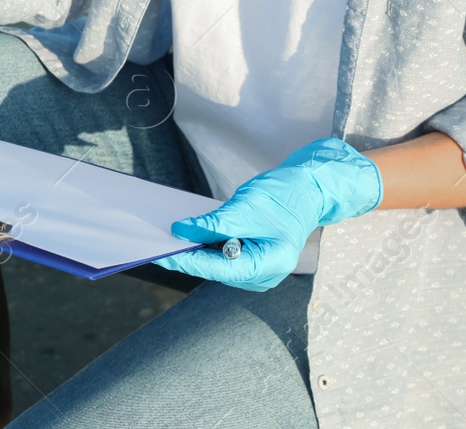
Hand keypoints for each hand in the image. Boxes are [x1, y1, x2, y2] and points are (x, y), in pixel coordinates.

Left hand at [155, 138, 381, 291]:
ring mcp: (260, 271)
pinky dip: (208, 247)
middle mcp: (264, 276)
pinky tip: (190, 236)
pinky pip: (225, 257)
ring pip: (218, 265)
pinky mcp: (254, 261)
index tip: (162, 254)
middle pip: (217, 270)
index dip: (188, 261)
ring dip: (195, 252)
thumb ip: (214, 224)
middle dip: (188, 257)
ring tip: (167, 239)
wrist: (309, 190)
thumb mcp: (246, 207)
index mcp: (269, 264)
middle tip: (156, 245)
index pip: (219, 268)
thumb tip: (181, 232)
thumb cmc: (284, 195)